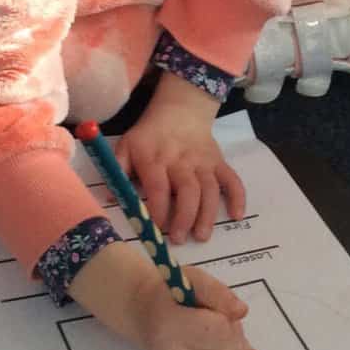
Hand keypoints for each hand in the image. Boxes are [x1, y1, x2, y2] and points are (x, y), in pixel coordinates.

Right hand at [69, 243, 259, 349]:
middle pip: (233, 348)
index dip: (225, 315)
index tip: (210, 309)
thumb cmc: (170, 296)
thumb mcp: (191, 278)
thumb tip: (241, 312)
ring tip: (218, 337)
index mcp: (169, 328)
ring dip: (239, 347)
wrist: (145, 316)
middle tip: (213, 320)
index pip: (219, 330)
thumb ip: (217, 291)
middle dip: (233, 329)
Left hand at [115, 73, 245, 242]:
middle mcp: (182, 161)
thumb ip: (119, 170)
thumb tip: (111, 197)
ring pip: (210, 189)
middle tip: (179, 239)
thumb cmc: (150, 136)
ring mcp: (203, 162)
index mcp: (156, 158)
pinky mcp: (219, 162)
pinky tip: (236, 215)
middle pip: (188, 190)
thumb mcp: (127, 146)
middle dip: (184, 217)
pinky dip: (237, 197)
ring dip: (208, 214)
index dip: (158, 208)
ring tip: (201, 236)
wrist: (179, 111)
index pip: (158, 186)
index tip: (155, 227)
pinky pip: (232, 179)